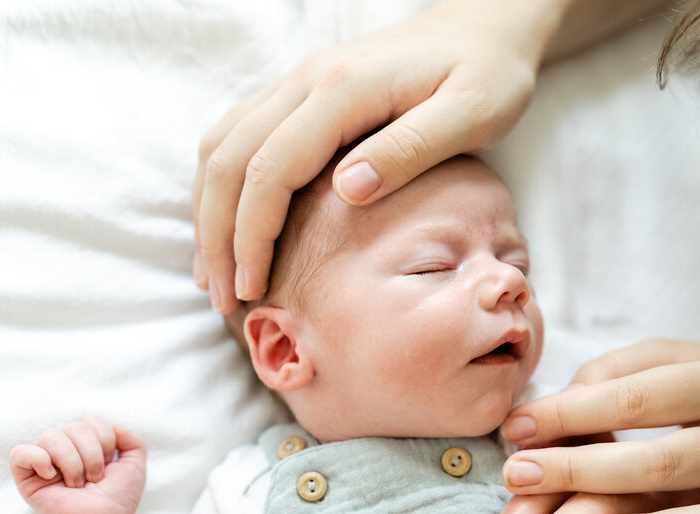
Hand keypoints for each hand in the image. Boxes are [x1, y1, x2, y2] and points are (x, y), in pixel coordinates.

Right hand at [9, 417, 146, 513]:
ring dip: (72, 462)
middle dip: (92, 454)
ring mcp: (44, 463)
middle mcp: (64, 450)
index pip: (91, 421)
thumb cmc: (118, 499)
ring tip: (78, 484)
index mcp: (86, 445)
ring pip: (51, 436)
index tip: (109, 465)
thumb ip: (134, 441)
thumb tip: (114, 425)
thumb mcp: (135, 466)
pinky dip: (38, 459)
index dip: (105, 440)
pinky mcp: (26, 478)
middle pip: (74, 427)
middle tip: (95, 479)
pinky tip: (52, 476)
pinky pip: (20, 453)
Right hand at [193, 0, 555, 312]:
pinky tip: (233, 225)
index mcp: (344, 90)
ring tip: (215, 273)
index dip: (252, 236)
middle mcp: (308, 80)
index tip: (252, 288)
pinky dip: (225, 185)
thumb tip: (346, 191)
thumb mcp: (471, 115)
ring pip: (224, 144)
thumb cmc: (488, 75)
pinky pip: (241, 134)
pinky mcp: (304, 92)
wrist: (486, 28)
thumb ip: (409, 150)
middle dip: (217, 234)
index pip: (271, 169)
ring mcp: (300, 82)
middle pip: (230, 160)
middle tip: (224, 299)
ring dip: (210, 210)